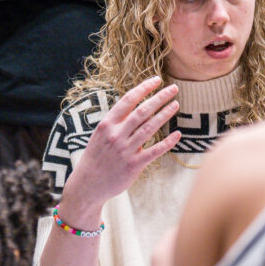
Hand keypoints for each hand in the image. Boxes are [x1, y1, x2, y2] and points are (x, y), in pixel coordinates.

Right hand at [59, 77, 181, 217]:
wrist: (87, 185)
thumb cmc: (95, 157)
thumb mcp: (100, 135)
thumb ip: (116, 122)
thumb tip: (136, 107)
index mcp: (107, 124)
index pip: (128, 100)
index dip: (144, 88)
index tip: (157, 80)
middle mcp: (116, 135)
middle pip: (142, 111)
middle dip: (160, 97)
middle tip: (174, 88)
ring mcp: (125, 150)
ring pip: (150, 127)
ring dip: (165, 114)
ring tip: (176, 105)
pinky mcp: (134, 165)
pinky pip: (154, 151)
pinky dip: (167, 142)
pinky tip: (177, 134)